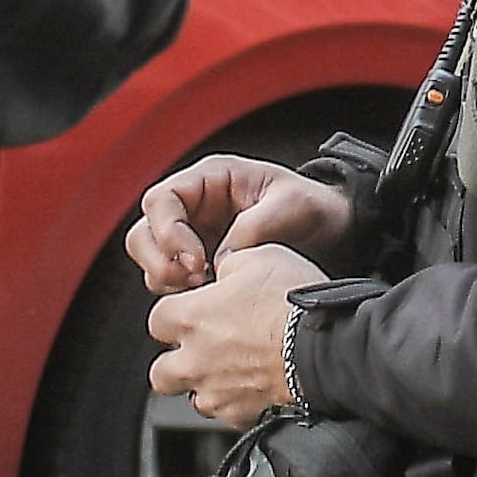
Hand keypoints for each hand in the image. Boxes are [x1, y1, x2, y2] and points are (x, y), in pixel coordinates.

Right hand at [127, 155, 356, 294]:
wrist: (332, 229)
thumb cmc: (313, 206)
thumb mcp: (291, 205)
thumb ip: (254, 228)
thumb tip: (222, 260)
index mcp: (210, 179)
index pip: (161, 200)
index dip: (169, 233)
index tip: (197, 261)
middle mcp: (194, 207)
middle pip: (144, 234)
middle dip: (161, 262)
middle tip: (195, 280)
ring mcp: (195, 237)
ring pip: (153, 261)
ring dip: (171, 281)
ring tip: (209, 289)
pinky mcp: (202, 265)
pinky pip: (173, 282)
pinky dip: (185, 295)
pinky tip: (215, 297)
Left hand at [147, 243, 325, 427]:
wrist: (326, 349)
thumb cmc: (295, 303)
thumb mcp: (261, 257)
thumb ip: (230, 265)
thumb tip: (223, 271)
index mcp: (192, 318)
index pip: (157, 321)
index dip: (175, 315)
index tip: (194, 311)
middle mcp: (194, 361)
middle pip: (161, 372)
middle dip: (177, 362)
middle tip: (202, 350)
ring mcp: (215, 394)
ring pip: (193, 398)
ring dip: (206, 385)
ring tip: (234, 370)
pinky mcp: (239, 418)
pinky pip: (226, 415)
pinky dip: (235, 403)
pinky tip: (256, 386)